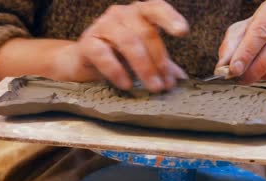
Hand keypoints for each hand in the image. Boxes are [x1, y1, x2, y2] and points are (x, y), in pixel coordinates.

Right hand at [54, 0, 188, 91]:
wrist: (83, 62)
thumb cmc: (118, 56)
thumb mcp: (144, 58)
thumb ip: (163, 65)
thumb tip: (182, 80)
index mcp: (140, 14)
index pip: (156, 8)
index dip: (170, 18)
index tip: (182, 32)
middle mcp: (122, 14)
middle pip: (146, 32)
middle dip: (159, 60)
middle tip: (165, 84)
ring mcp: (103, 25)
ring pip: (128, 42)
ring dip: (144, 67)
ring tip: (153, 87)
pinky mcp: (87, 43)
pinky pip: (103, 54)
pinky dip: (117, 70)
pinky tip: (126, 84)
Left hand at [217, 0, 265, 90]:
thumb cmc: (259, 33)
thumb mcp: (241, 33)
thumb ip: (231, 48)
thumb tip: (223, 68)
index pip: (260, 32)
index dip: (246, 53)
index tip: (234, 70)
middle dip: (254, 69)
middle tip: (241, 80)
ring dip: (265, 77)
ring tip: (253, 79)